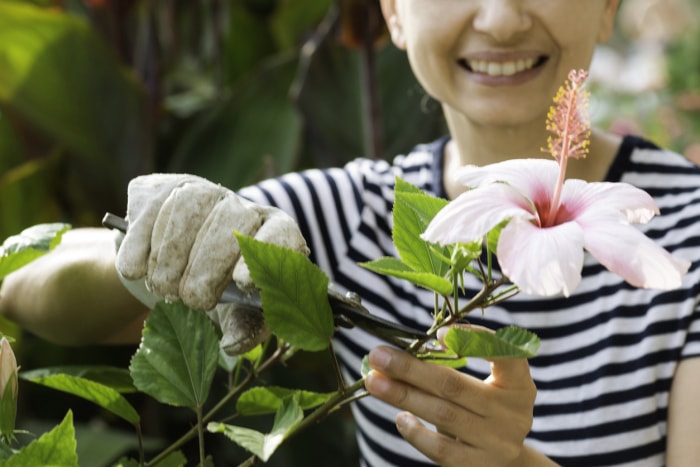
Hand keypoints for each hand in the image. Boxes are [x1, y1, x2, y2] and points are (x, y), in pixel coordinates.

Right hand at [115, 174, 307, 340]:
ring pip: (188, 208)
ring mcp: (202, 190)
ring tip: (163, 288)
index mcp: (273, 233)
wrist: (174, 266)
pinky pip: (150, 208)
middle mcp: (241, 205)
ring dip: (170, 257)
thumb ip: (243, 327)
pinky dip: (139, 244)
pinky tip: (136, 268)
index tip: (242, 283)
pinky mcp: (160, 187)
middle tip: (191, 300)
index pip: (281, 232)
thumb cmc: (219, 291)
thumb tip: (233, 343)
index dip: (263, 254)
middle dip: (207, 266)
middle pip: (230, 222)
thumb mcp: (236, 312)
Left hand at [365, 329, 535, 465]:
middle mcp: (513, 413)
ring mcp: (498, 443)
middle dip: (410, 368)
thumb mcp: (485, 386)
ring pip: (442, 414)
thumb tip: (397, 354)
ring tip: (374, 381)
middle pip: (454, 385)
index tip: (439, 333)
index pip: (504, 355)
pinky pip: (440, 449)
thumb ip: (453, 367)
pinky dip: (415, 432)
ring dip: (402, 395)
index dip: (474, 340)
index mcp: (518, 383)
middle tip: (378, 355)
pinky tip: (399, 418)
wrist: (508, 463)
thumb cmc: (486, 410)